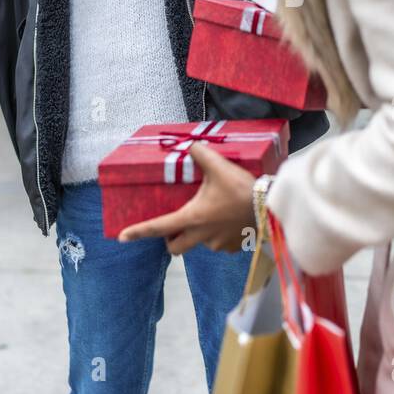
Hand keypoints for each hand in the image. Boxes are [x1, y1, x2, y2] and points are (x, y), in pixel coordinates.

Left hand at [117, 143, 257, 254]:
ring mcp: (218, 244)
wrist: (271, 206)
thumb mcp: (219, 166)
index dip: (138, 231)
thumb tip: (190, 146)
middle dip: (171, 240)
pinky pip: (220, 244)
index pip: (158, 227)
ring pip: (199, 244)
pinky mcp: (233, 248)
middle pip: (175, 247)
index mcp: (192, 218)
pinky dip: (219, 236)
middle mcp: (202, 236)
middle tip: (175, 226)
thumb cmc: (242, 188)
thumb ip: (200, 154)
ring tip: (214, 215)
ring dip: (199, 234)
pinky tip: (229, 221)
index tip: (122, 236)